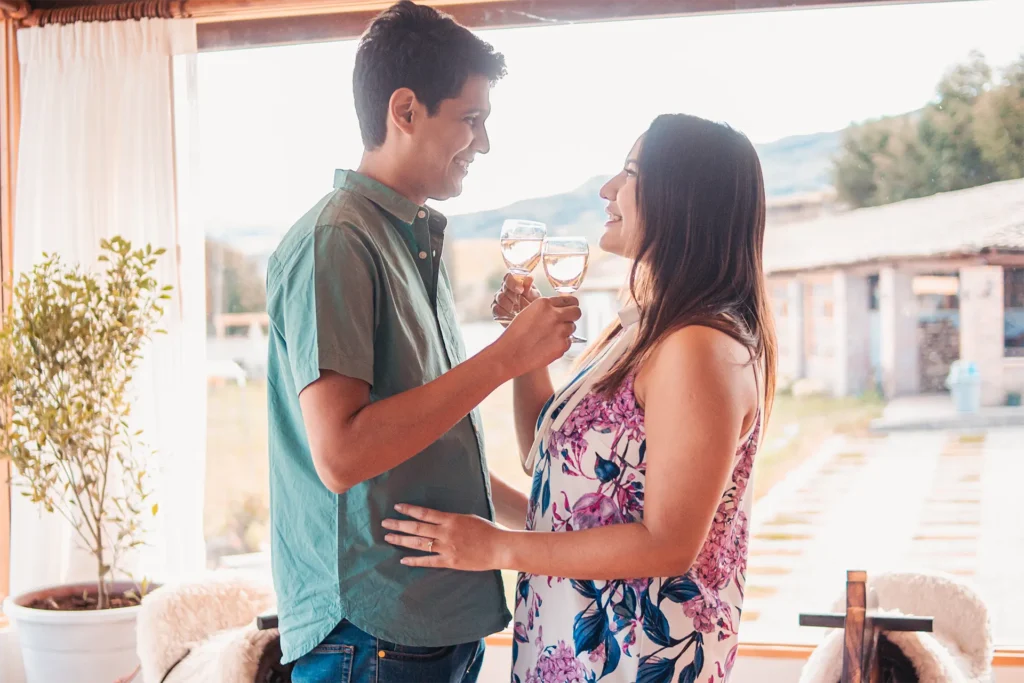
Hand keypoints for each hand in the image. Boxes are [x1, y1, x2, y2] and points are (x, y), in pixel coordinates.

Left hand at [382, 504, 506, 570]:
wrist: (499, 548)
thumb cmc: (487, 530)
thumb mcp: (468, 517)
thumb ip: (451, 519)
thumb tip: (436, 519)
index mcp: (451, 519)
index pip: (425, 513)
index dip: (409, 509)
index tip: (397, 507)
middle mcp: (446, 533)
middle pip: (417, 528)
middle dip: (399, 525)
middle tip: (385, 523)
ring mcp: (447, 548)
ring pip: (419, 544)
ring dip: (402, 540)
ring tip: (388, 538)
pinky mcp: (450, 561)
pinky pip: (429, 561)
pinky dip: (415, 561)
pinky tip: (403, 560)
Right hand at [492, 273, 541, 326]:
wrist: (529, 319)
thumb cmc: (532, 304)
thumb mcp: (533, 296)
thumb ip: (529, 287)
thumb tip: (529, 277)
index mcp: (514, 282)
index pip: (509, 277)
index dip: (513, 283)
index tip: (520, 290)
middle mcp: (504, 289)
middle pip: (504, 288)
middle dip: (513, 296)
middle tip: (520, 302)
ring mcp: (498, 299)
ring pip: (500, 298)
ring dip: (509, 305)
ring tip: (517, 310)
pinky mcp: (496, 310)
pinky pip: (496, 309)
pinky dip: (504, 312)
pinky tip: (511, 315)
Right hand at [492, 296, 580, 376]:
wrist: (510, 354)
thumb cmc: (516, 334)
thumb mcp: (528, 313)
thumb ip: (546, 310)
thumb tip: (561, 310)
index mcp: (544, 304)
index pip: (569, 300)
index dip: (570, 305)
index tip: (570, 308)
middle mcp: (554, 315)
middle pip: (577, 312)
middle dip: (573, 316)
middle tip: (566, 321)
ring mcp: (560, 331)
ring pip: (572, 328)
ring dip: (565, 331)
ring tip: (549, 337)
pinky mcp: (562, 345)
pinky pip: (568, 342)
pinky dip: (561, 344)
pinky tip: (548, 346)